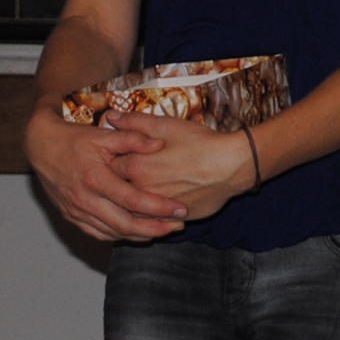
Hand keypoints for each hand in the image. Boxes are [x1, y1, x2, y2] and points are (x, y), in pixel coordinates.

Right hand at [23, 95, 185, 242]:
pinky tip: (136, 232)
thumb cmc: (73, 139)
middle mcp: (85, 199)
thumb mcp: (103, 134)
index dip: (160, 208)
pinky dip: (119, 235)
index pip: (134, 200)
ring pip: (113, 233)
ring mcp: (77, 211)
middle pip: (125, 225)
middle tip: (178, 227)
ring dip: (139, 235)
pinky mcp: (71, 216)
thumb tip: (160, 143)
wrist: (40, 146)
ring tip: (163, 231)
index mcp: (95, 178)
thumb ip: (133, 138)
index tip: (181, 209)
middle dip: (155, 229)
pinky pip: (99, 233)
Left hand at [106, 111, 262, 220]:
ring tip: (138, 194)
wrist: (230, 166)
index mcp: (136, 166)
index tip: (115, 159)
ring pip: (132, 210)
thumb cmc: (200, 143)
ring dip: (130, 204)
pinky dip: (148, 218)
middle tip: (126, 177)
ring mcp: (156, 208)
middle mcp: (142, 190)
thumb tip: (111, 117)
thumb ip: (135, 122)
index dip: (112, 162)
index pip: (109, 167)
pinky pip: (151, 223)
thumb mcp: (166, 125)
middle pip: (117, 191)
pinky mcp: (172, 219)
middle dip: (117, 185)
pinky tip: (153, 209)